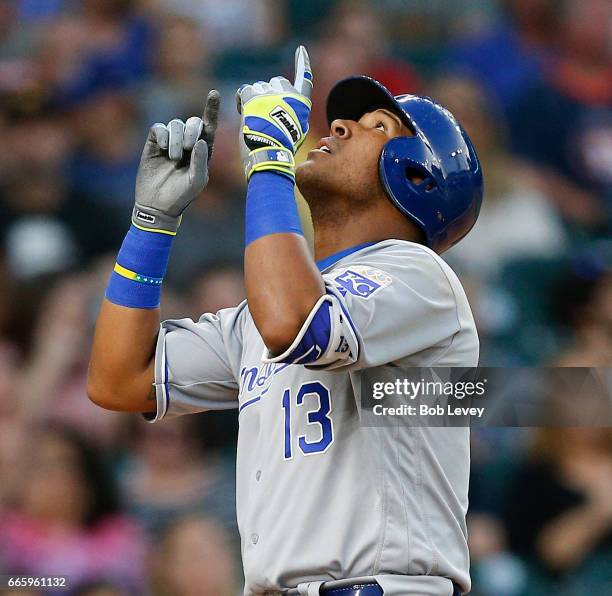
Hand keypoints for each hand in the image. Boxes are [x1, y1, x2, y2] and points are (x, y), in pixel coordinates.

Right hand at [133, 90, 220, 233]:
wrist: (158, 205)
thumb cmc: (182, 195)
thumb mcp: (196, 181)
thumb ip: (200, 161)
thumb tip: (200, 140)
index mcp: (203, 151)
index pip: (209, 126)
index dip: (211, 109)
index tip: (213, 93)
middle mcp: (188, 143)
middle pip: (192, 122)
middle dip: (191, 131)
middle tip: (187, 148)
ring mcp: (171, 142)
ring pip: (175, 124)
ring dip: (176, 139)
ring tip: (173, 158)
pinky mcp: (154, 143)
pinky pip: (159, 128)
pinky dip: (162, 136)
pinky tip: (163, 150)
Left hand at [236, 46, 312, 179]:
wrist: (270, 153)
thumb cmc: (283, 148)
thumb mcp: (298, 132)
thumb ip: (295, 114)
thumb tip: (286, 108)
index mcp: (301, 103)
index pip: (304, 78)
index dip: (302, 63)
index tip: (300, 50)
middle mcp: (287, 93)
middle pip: (276, 82)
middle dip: (269, 94)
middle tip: (265, 114)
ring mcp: (270, 94)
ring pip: (259, 87)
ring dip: (255, 100)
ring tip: (255, 119)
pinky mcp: (253, 98)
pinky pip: (245, 90)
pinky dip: (242, 100)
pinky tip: (244, 111)